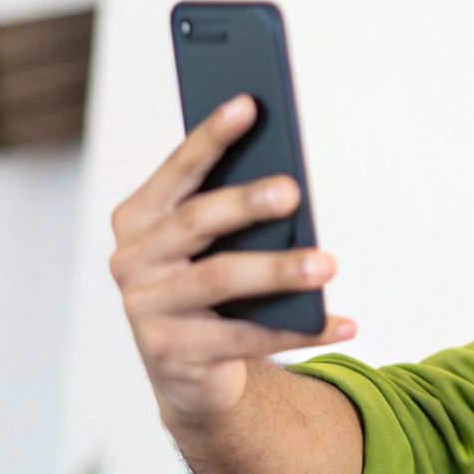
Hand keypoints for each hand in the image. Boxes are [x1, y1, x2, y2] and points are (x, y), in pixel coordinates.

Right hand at [108, 93, 355, 431]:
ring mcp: (145, 309)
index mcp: (138, 218)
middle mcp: (131, 259)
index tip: (249, 104)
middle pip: (195, 222)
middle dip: (245, 203)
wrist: (184, 369)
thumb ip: (231, 211)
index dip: (212, 137)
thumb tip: (291, 182)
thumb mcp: (211, 245)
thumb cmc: (206, 286)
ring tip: (327, 263)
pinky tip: (342, 321)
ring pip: (220, 280)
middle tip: (293, 191)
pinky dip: (299, 329)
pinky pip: (245, 339)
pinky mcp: (171, 355)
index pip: (179, 170)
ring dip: (277, 270)